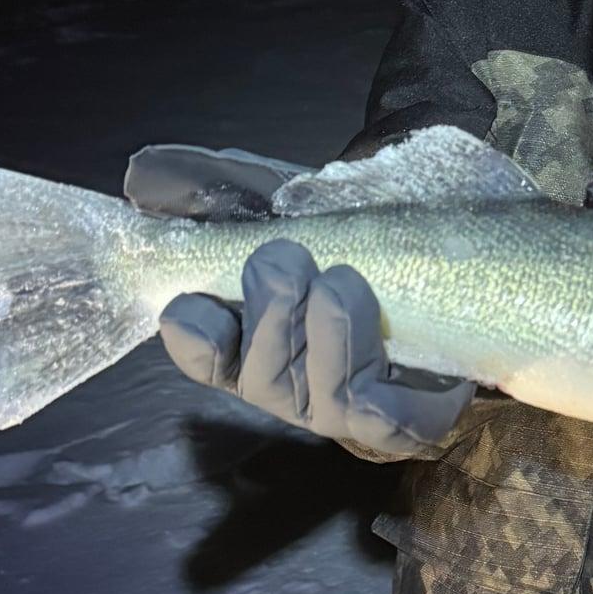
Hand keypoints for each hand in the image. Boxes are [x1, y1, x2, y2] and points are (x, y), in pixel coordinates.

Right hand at [130, 143, 471, 459]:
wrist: (447, 243)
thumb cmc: (353, 229)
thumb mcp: (287, 198)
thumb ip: (218, 186)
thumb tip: (145, 174)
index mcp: (251, 341)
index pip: (203, 356)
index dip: (193, 336)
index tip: (193, 303)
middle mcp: (294, 385)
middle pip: (262, 377)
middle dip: (268, 313)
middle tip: (285, 256)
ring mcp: (351, 409)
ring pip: (323, 394)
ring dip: (325, 333)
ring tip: (338, 280)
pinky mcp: (413, 419)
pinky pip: (390, 417)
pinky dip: (382, 371)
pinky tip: (384, 328)